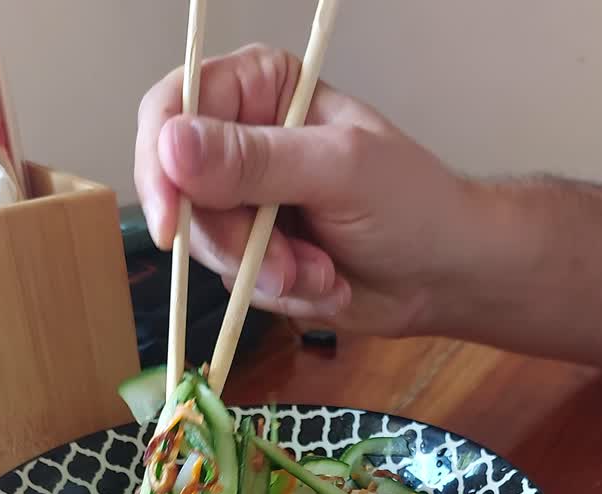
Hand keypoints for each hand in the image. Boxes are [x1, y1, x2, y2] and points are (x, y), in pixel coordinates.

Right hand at [134, 45, 473, 334]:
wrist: (443, 275)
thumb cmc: (410, 204)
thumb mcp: (337, 170)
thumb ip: (256, 160)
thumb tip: (171, 146)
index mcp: (258, 91)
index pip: (170, 109)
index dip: (159, 167)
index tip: (171, 224)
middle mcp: (241, 143)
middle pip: (179, 192)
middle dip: (233, 243)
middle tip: (285, 268)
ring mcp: (245, 205)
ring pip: (206, 247)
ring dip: (265, 275)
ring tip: (322, 274)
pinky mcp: (254, 257)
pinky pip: (233, 284)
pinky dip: (279, 294)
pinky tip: (325, 285)